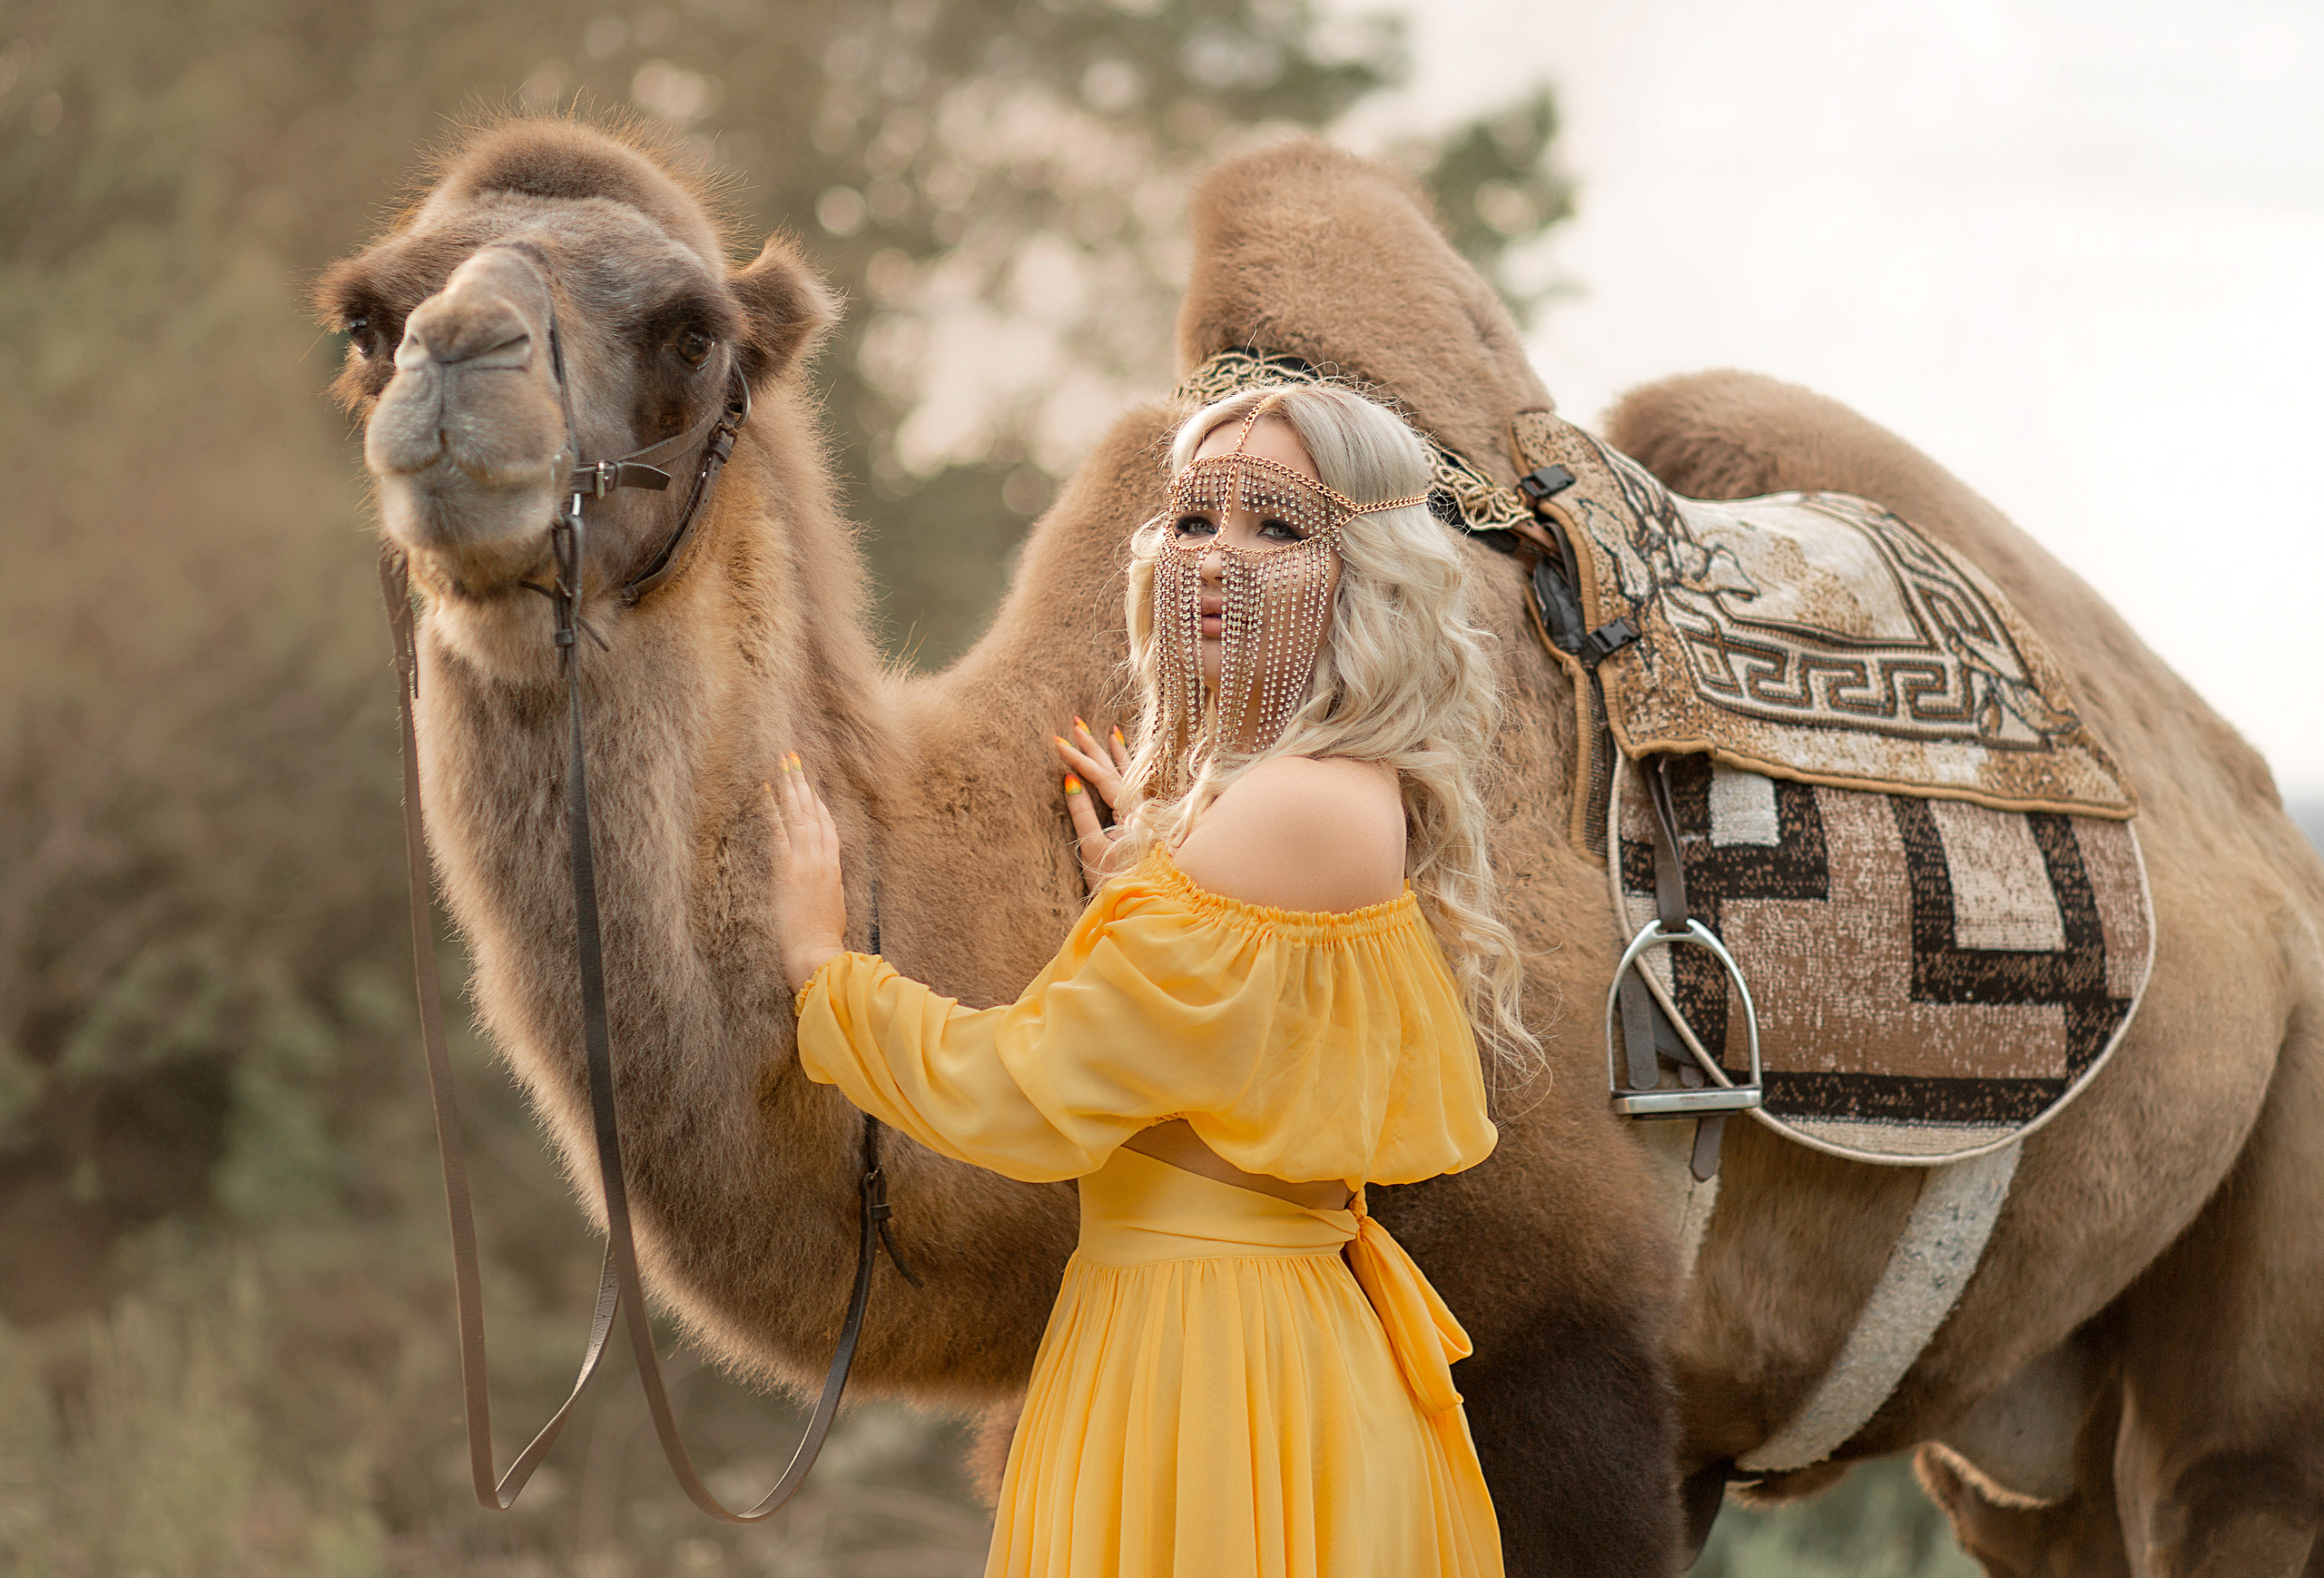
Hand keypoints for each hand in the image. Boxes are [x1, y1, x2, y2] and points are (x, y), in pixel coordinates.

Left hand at [767, 754, 847, 991]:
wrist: (817, 953)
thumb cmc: (823, 940)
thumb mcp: (832, 909)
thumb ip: (826, 890)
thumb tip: (822, 884)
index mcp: (834, 869)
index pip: (828, 827)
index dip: (819, 805)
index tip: (811, 787)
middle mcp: (822, 860)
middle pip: (813, 813)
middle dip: (804, 785)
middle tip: (794, 760)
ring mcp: (806, 862)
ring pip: (799, 815)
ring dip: (790, 787)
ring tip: (783, 764)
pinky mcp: (787, 869)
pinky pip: (779, 831)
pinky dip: (773, 808)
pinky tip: (766, 790)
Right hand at [1051, 717, 1129, 885]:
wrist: (1137, 905)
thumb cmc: (1112, 881)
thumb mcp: (1091, 849)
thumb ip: (1082, 813)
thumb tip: (1070, 782)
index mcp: (1131, 814)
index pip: (1102, 779)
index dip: (1079, 760)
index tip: (1058, 743)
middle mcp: (1142, 811)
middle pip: (1116, 772)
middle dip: (1095, 748)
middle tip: (1076, 724)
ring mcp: (1144, 816)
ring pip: (1129, 778)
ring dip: (1116, 755)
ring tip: (1110, 731)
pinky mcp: (1142, 824)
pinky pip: (1134, 789)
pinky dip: (1127, 772)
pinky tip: (1127, 762)